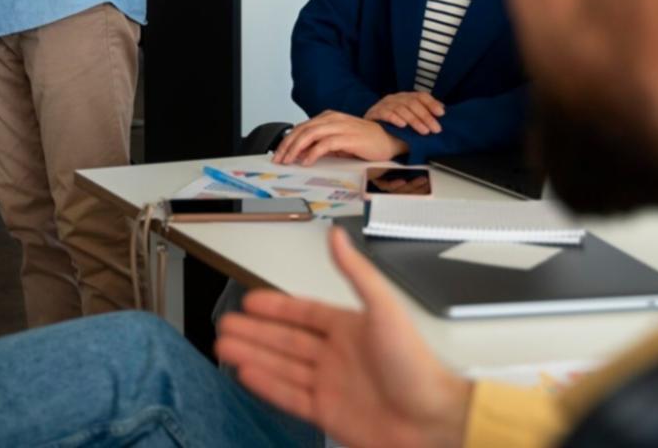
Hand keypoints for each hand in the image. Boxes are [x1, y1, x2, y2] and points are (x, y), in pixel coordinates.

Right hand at [216, 228, 471, 447]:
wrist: (433, 422)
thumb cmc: (416, 366)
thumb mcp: (385, 309)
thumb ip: (356, 273)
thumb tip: (337, 236)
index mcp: (349, 327)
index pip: (303, 313)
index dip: (275, 307)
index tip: (249, 301)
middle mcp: (336, 355)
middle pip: (285, 340)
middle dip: (254, 331)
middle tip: (224, 323)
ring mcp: (330, 385)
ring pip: (281, 365)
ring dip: (252, 354)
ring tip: (224, 346)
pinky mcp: (327, 414)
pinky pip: (289, 396)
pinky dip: (266, 384)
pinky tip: (246, 373)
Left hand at [271, 111, 407, 165]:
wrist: (389, 139)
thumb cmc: (365, 141)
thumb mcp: (339, 141)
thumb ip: (321, 144)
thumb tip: (301, 154)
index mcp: (328, 117)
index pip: (301, 127)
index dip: (287, 140)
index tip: (279, 153)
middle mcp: (331, 119)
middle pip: (302, 129)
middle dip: (287, 145)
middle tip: (279, 159)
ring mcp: (340, 126)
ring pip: (309, 135)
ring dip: (295, 149)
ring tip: (289, 160)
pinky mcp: (348, 137)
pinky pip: (325, 144)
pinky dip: (312, 153)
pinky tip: (306, 161)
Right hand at [365, 92, 445, 134]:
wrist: (367, 132)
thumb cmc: (391, 127)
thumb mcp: (409, 120)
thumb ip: (422, 116)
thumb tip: (442, 111)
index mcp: (404, 97)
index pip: (420, 96)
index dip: (432, 103)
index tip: (441, 113)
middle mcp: (394, 98)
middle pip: (412, 103)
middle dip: (426, 116)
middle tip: (435, 129)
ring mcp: (383, 104)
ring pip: (401, 108)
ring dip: (414, 120)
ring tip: (423, 131)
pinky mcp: (374, 113)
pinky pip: (386, 113)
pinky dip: (395, 118)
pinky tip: (403, 126)